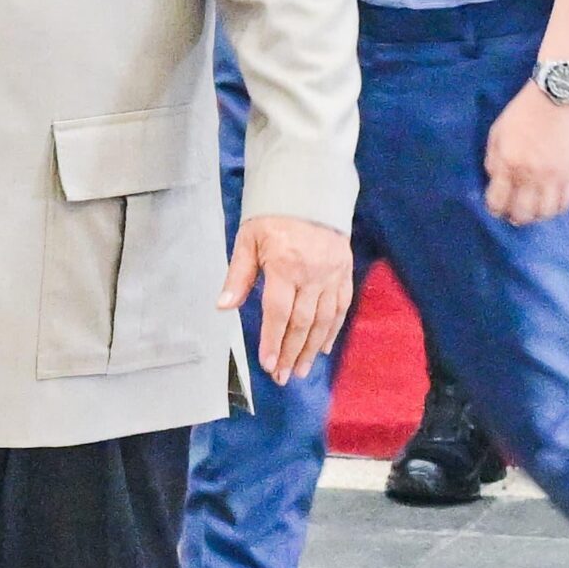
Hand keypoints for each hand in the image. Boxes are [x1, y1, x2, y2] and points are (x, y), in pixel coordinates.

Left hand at [219, 215, 353, 383]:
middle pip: (302, 322)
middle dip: (291, 353)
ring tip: (301, 370)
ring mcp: (332, 274)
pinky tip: (323, 348)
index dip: (273, 341)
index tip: (268, 364)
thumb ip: (238, 275)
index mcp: (285, 265)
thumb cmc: (273, 216)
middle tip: (284, 377)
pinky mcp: (345, 272)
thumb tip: (224, 306)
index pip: (278, 312)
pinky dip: (333, 330)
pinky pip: (341, 307)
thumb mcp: (248, 240)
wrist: (310, 190)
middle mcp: (312, 274)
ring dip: (311, 349)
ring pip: (324, 320)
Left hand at [484, 82, 568, 225]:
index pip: (497, 202)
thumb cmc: (523, 112)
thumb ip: (493, 160)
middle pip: (522, 213)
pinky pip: (566, 202)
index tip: (496, 208)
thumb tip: (495, 180)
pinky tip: (551, 203)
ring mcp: (553, 176)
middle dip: (515, 216)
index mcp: (507, 164)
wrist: (557, 96)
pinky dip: (557, 208)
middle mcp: (529, 175)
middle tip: (514, 213)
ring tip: (534, 210)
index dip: (494, 209)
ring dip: (537, 216)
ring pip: (545, 213)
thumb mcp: (497, 133)